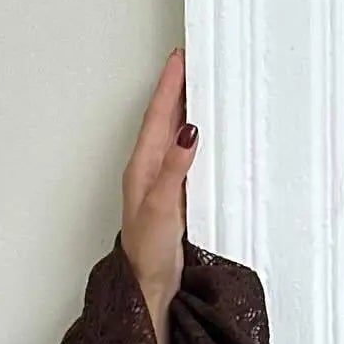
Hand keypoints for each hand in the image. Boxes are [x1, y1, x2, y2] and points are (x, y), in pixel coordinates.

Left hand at [120, 46, 196, 343]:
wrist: (148, 285)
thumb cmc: (147, 252)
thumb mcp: (162, 206)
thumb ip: (175, 168)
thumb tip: (187, 131)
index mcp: (143, 167)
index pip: (158, 116)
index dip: (169, 86)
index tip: (180, 58)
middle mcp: (148, 170)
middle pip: (163, 117)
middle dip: (176, 87)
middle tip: (191, 58)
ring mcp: (159, 180)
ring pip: (171, 132)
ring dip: (182, 106)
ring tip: (196, 82)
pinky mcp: (171, 193)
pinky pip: (180, 150)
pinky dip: (190, 133)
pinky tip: (200, 131)